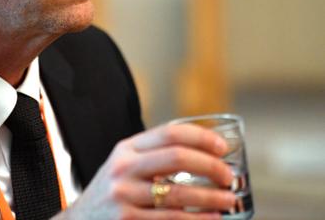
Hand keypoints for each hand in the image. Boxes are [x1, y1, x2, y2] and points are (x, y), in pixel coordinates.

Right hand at [55, 124, 236, 218]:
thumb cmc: (114, 192)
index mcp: (126, 148)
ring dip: (211, 197)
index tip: (222, 147)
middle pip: (176, 157)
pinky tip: (212, 219)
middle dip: (210, 166)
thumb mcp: (124, 166)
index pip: (169, 132)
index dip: (200, 137)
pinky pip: (171, 219)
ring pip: (178, 193)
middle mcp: (123, 168)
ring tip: (229, 199)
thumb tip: (205, 153)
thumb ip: (153, 156)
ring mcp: (124, 195)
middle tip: (228, 176)